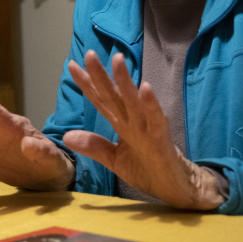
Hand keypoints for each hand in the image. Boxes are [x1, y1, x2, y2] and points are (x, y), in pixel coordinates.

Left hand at [64, 51, 224, 209]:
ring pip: (134, 101)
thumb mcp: (115, 159)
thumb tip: (66, 136)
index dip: (86, 83)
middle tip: (88, 53)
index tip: (71, 65)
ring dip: (126, 81)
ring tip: (117, 60)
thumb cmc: (148, 169)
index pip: (101, 100)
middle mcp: (133, 120)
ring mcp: (148, 128)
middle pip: (114, 94)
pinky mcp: (162, 139)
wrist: (176, 188)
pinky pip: (156, 120)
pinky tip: (145, 89)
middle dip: (101, 75)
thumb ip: (94, 146)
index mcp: (121, 123)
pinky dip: (151, 105)